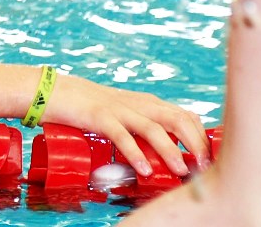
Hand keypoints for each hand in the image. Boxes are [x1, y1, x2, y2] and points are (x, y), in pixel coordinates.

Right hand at [45, 73, 208, 176]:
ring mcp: (118, 109)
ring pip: (153, 128)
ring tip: (181, 170)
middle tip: (203, 166)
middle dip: (195, 143)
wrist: (52, 90)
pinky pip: (121, 136)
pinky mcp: (98, 117)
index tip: (208, 157)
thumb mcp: (121, 111)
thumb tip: (162, 153)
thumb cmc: (88, 106)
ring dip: (171, 150)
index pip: (184, 115)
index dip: (200, 136)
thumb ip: (141, 124)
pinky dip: (135, 153)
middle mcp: (136, 104)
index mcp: (145, 102)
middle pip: (176, 119)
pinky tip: (143, 169)